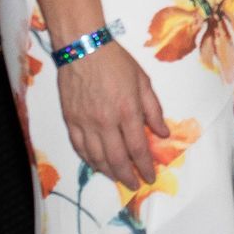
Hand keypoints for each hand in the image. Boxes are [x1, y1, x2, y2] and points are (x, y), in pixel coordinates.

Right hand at [57, 39, 169, 186]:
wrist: (83, 48)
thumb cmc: (116, 62)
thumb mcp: (143, 81)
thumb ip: (153, 109)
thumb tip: (162, 133)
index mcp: (127, 111)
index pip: (138, 148)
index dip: (144, 166)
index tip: (150, 177)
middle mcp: (106, 122)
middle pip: (117, 159)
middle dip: (127, 176)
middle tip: (135, 185)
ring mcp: (85, 123)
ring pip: (97, 158)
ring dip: (108, 172)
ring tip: (118, 178)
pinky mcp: (70, 121)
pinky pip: (79, 148)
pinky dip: (89, 160)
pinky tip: (96, 165)